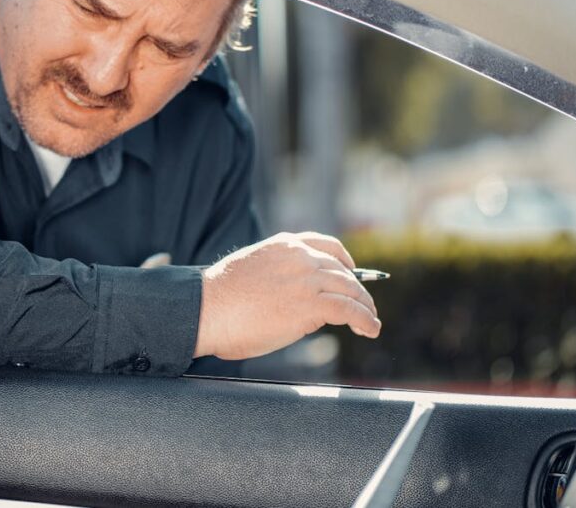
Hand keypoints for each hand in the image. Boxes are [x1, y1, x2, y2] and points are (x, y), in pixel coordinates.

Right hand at [193, 231, 380, 359]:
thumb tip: (294, 298)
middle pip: (342, 271)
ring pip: (351, 290)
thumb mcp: (252, 272)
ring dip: (365, 307)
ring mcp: (306, 280)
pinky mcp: (310, 305)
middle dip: (357, 289)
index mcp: (283, 245)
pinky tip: (370, 330)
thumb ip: (277, 276)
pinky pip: (350, 311)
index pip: (325, 245)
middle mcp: (299, 257)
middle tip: (364, 305)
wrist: (205, 309)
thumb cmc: (218, 299)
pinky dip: (365, 320)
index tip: (351, 271)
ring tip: (370, 321)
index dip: (344, 260)